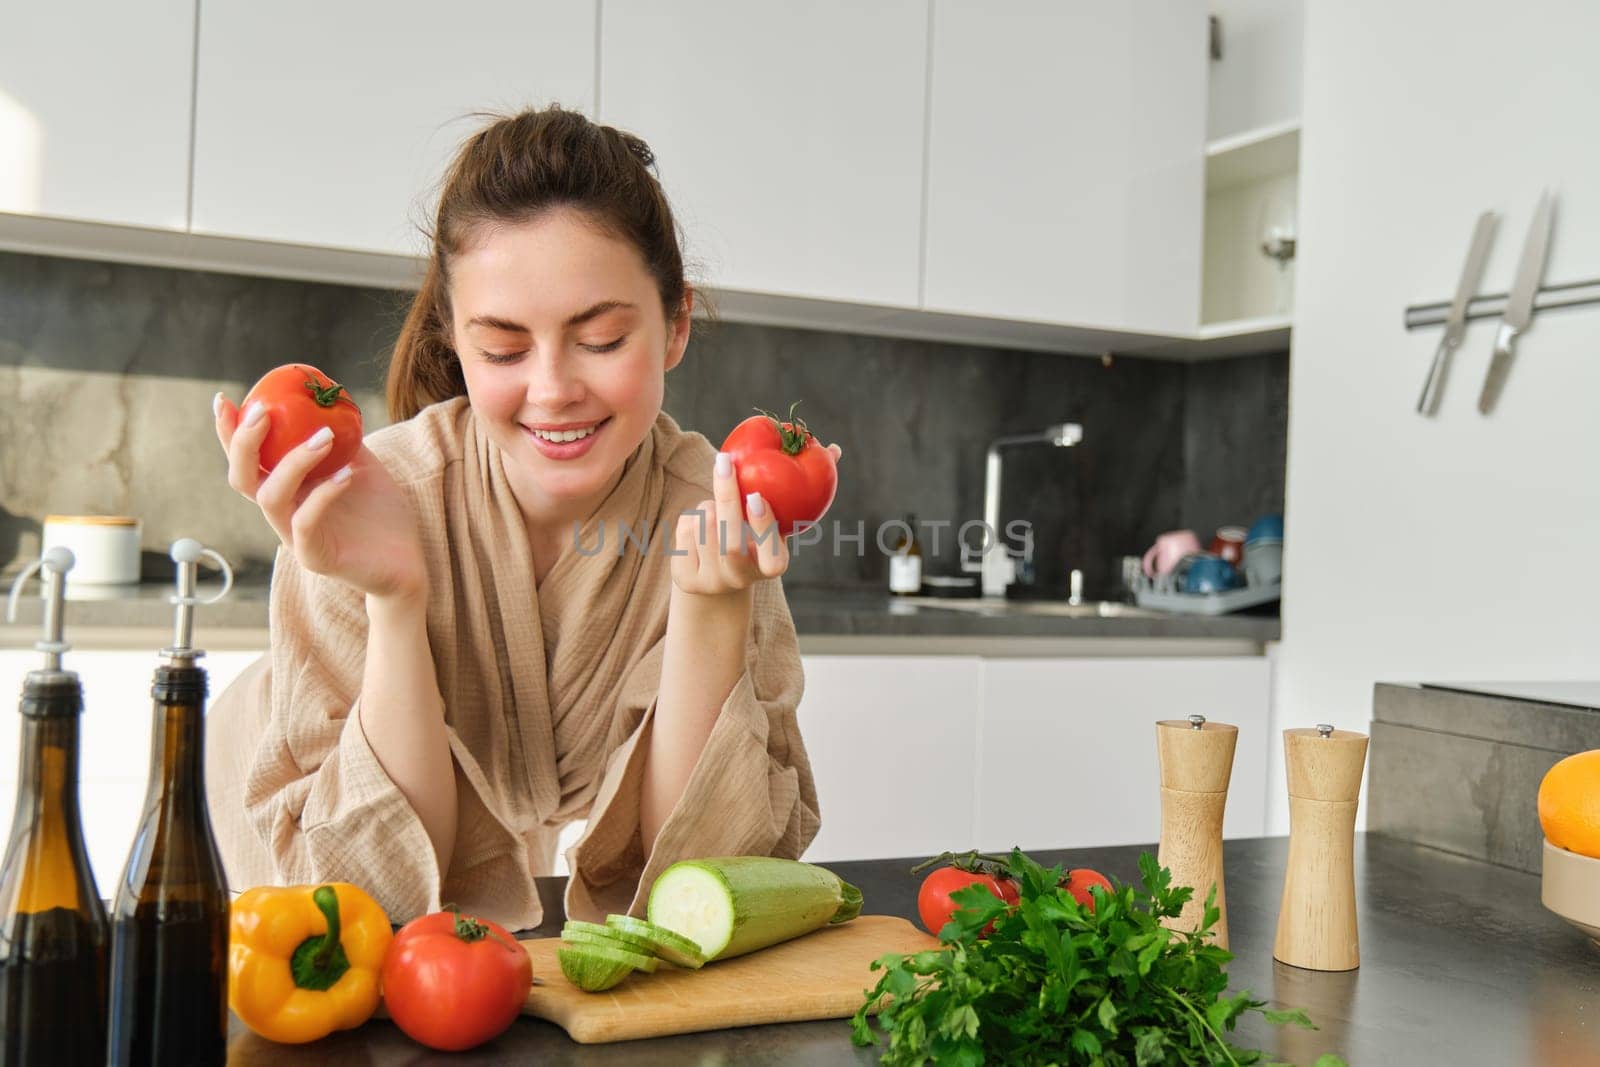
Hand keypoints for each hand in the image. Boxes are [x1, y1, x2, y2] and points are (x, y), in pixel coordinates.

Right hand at [215, 393, 426, 601]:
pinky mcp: (315, 557)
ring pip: (270, 498)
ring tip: (324, 436)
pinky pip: (306, 523)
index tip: (225, 398)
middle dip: (243, 442)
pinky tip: (347, 474)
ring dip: (293, 461)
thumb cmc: (381, 512)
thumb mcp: (361, 463)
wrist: (407, 560)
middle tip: (264, 410)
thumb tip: (330, 398)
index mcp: (287, 489)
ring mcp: (294, 537)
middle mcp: (282, 512)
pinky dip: (322, 494)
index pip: (247, 460)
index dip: (229, 431)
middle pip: (241, 478)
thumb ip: (342, 436)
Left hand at [671, 451, 792, 596]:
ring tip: (715, 504)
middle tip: (724, 463)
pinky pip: (685, 531)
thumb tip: (834, 449)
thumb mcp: (778, 518)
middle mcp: (742, 579)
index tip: (756, 496)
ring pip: (704, 529)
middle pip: (730, 543)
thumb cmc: (756, 533)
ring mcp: (713, 582)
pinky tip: (699, 523)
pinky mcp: (687, 578)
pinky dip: (690, 517)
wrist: (718, 576)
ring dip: (707, 505)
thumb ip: (802, 487)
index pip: (772, 556)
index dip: (763, 527)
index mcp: (772, 566)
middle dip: (726, 499)